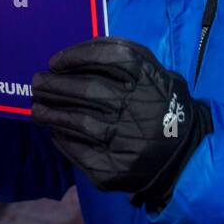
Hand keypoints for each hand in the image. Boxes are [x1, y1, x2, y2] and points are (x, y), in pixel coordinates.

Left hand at [31, 37, 211, 210]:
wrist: (185, 157)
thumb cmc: (163, 107)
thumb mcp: (157, 75)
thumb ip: (126, 61)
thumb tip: (73, 58)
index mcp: (148, 79)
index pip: (106, 56)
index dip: (75, 56)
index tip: (55, 61)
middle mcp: (136, 106)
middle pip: (85, 89)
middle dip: (54, 85)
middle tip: (37, 83)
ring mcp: (124, 138)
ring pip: (76, 121)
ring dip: (50, 113)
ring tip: (37, 109)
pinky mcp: (113, 167)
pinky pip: (78, 150)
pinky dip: (62, 139)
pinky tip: (55, 132)